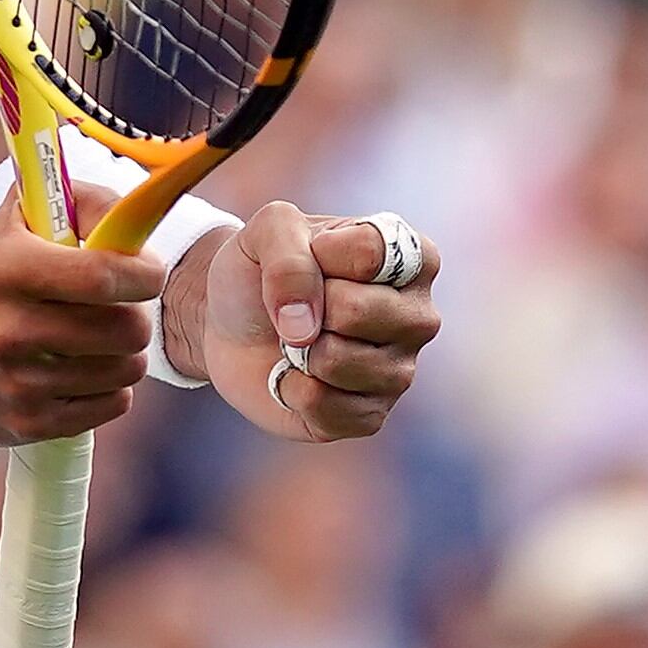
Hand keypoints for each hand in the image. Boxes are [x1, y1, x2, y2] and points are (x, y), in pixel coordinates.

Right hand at [0, 224, 163, 444]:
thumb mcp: (20, 218)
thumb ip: (84, 204)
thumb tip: (137, 222)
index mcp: (8, 270)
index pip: (102, 276)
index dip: (144, 274)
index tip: (147, 272)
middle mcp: (8, 330)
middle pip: (125, 329)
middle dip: (136, 313)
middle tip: (120, 307)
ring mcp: (17, 384)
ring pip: (126, 369)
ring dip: (126, 352)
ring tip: (99, 338)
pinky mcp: (26, 423)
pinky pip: (113, 404)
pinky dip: (111, 386)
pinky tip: (85, 369)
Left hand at [182, 202, 439, 442]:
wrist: (229, 326)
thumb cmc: (261, 271)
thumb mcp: (266, 230)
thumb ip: (287, 256)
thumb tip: (305, 327)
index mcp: (409, 257)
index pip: (369, 253)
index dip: (319, 254)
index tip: (310, 255)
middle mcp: (418, 315)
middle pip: (356, 311)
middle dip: (304, 306)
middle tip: (300, 307)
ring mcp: (400, 370)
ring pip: (338, 362)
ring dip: (296, 350)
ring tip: (298, 342)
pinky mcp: (371, 416)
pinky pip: (324, 408)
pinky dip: (290, 389)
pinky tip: (296, 376)